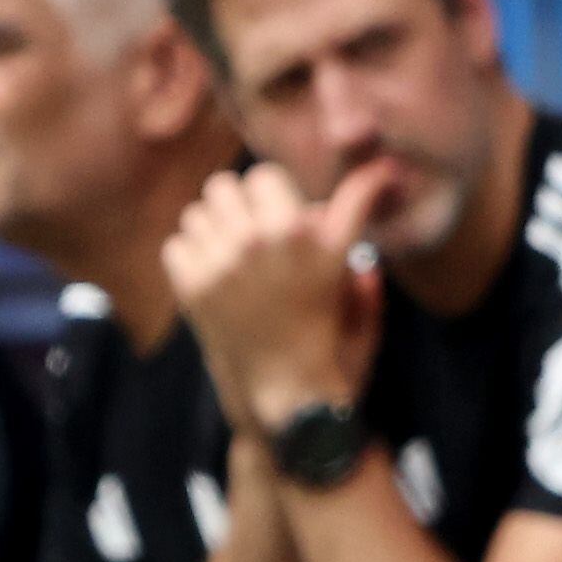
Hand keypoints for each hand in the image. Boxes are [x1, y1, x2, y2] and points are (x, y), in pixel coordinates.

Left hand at [163, 160, 393, 439]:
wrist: (289, 392)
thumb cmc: (325, 327)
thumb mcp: (347, 264)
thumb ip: (360, 208)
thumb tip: (384, 168)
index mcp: (294, 230)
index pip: (261, 175)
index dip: (271, 198)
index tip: (279, 222)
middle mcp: (254, 241)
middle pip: (222, 186)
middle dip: (239, 209)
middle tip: (253, 239)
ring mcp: (218, 264)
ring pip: (196, 213)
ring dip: (213, 231)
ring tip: (232, 259)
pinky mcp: (192, 289)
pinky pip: (176, 245)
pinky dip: (191, 258)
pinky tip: (214, 280)